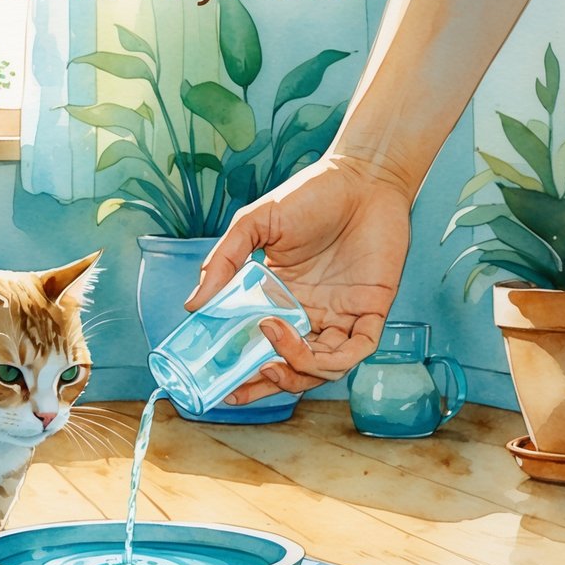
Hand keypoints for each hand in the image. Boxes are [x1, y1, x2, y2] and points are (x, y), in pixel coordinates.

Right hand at [185, 154, 412, 404]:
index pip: (262, 346)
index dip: (243, 372)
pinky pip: (355, 352)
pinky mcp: (371, 311)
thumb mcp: (254, 224)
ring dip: (293, 370)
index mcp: (281, 298)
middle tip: (238, 389)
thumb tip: (194, 305)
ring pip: (320, 368)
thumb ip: (223, 262)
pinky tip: (303, 346)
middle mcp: (310, 313)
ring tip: (270, 350)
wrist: (362, 175)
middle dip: (264, 386)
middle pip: (290, 367)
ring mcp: (340, 315)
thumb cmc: (311, 194)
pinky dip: (331, 361)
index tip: (219, 385)